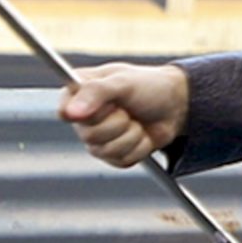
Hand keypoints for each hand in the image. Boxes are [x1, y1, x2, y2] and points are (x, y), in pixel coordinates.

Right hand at [58, 63, 188, 169]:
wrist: (176, 105)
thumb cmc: (149, 86)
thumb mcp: (123, 81)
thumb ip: (95, 92)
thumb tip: (70, 113)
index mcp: (79, 92)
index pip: (65, 112)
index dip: (85, 114)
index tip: (108, 105)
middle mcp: (83, 117)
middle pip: (88, 136)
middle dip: (118, 123)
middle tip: (128, 110)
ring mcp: (97, 138)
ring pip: (105, 151)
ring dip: (131, 136)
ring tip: (137, 121)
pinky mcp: (113, 155)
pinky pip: (120, 161)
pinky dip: (138, 148)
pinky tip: (142, 135)